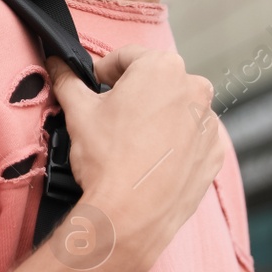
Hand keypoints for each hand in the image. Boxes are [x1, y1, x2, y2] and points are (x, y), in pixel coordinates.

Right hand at [45, 46, 223, 271]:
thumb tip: (57, 64)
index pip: (128, 57)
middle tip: (110, 118)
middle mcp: (194, 90)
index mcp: (163, 68)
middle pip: (156, 82)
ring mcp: (208, 124)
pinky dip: (174, 144)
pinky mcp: (214, 154)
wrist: (130, 214)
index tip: (94, 85)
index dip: (104, 70)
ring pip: (176, 110)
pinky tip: (151, 160)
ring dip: (156, 118)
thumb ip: (68, 80)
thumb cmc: (108, 159)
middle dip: (133, 94)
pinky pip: (192, 139)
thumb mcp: (78, 111)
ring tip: (131, 143)